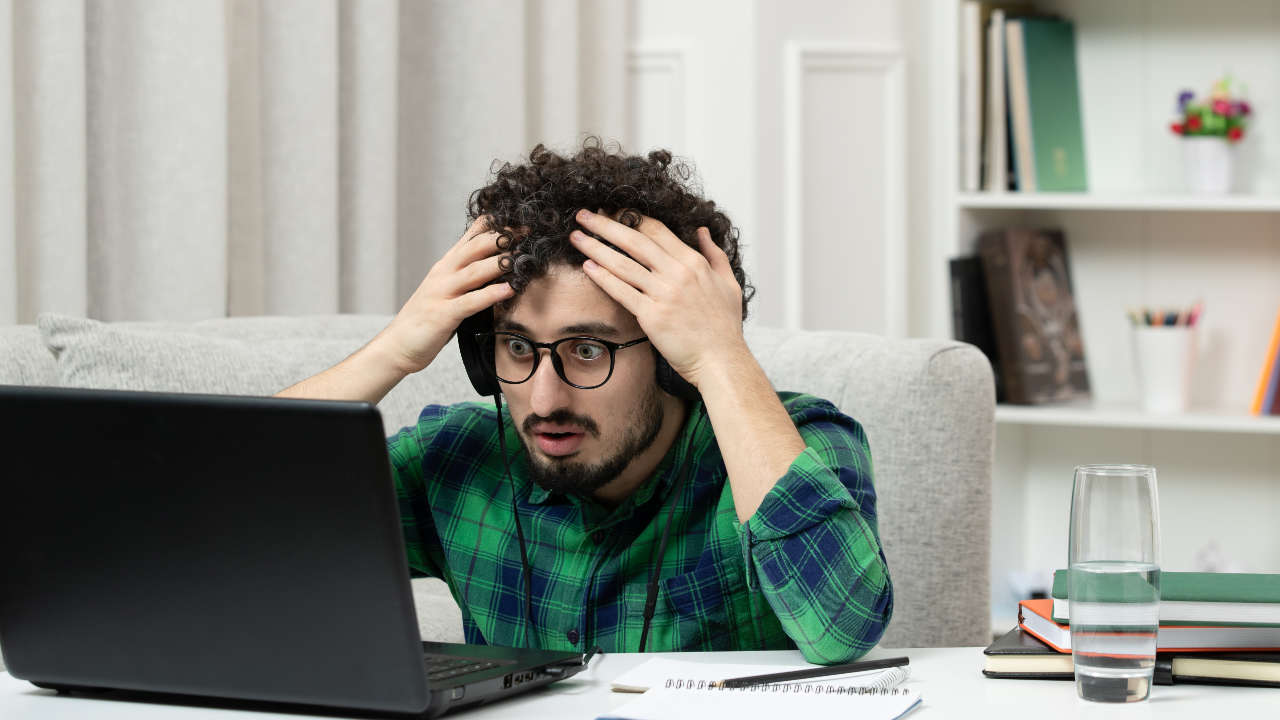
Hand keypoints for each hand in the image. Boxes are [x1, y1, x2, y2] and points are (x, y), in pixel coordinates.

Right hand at [379, 217, 514, 373]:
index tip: (519, 219)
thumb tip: (495, 265)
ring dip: (499, 262)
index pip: (471, 237)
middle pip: (475, 248)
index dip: (495, 226)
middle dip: (501, 237)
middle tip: (527, 231)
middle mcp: (443, 274)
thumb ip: (466, 274)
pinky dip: (490, 294)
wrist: (397, 344)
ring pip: (474, 271)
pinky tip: (509, 290)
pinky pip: (471, 302)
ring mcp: (442, 293)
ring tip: (522, 256)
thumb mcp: (446, 288)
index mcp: (446, 265)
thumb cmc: (426, 318)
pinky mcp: (443, 315)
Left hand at [569, 209, 746, 388]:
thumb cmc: (724, 326)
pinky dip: (603, 277)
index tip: (613, 211)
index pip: (656, 231)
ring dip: (596, 248)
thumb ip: (714, 254)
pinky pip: (621, 291)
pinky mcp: (651, 316)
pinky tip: (588, 267)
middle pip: (634, 241)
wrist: (721, 360)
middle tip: (584, 215)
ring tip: (576, 238)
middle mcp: (677, 273)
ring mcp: (663, 294)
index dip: (632, 218)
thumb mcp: (728, 282)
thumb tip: (702, 231)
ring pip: (622, 264)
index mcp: (693, 263)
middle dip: (605, 225)